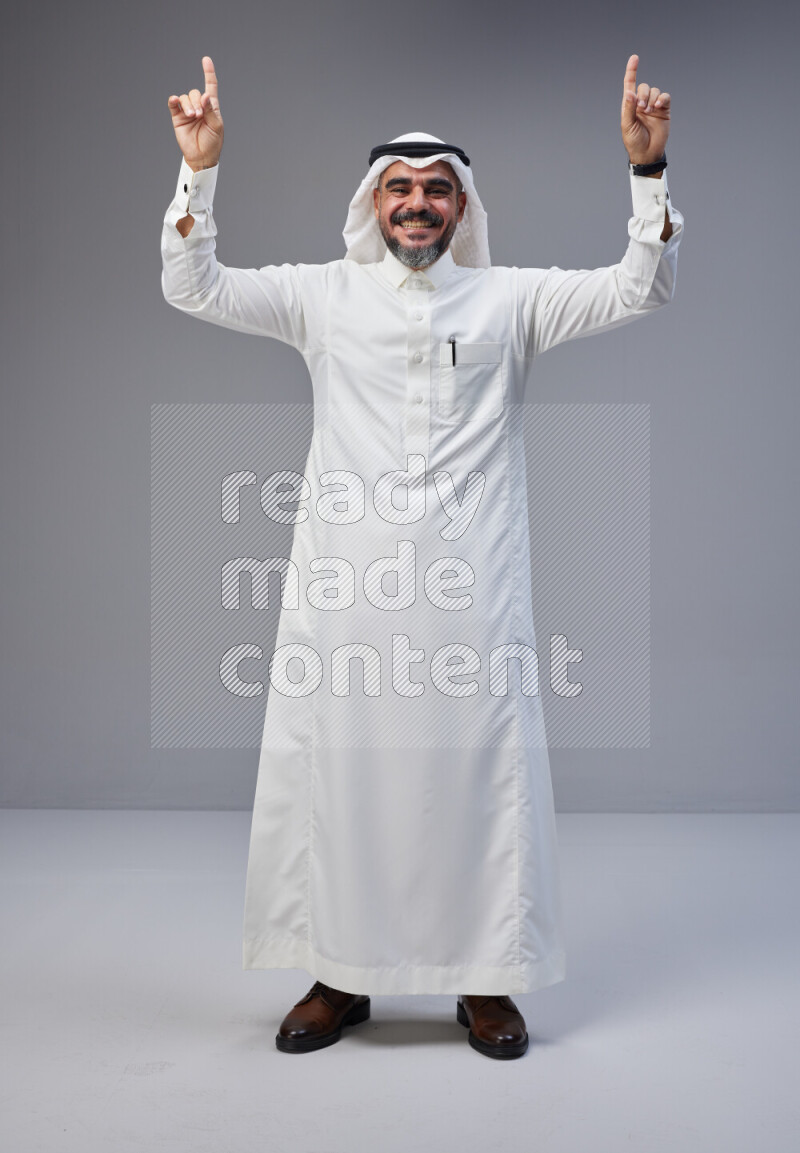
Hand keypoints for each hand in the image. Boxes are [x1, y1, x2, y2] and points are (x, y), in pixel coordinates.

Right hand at [167, 55, 223, 171]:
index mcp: (211, 106)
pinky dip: (174, 100)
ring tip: (193, 116)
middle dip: (197, 102)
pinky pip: (173, 104)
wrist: (201, 157)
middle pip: (195, 92)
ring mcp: (187, 111)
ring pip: (185, 97)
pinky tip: (175, 100)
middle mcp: (199, 106)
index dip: (208, 73)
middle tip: (199, 115)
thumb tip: (206, 95)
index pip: (210, 86)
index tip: (206, 60)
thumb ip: (211, 110)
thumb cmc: (212, 142)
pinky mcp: (178, 117)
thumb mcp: (216, 126)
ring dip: (189, 104)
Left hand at [621, 54, 670, 164]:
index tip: (634, 58)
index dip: (632, 71)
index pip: (630, 84)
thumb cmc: (634, 141)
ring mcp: (653, 106)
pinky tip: (658, 106)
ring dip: (651, 98)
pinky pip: (665, 96)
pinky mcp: (664, 110)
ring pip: (654, 90)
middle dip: (642, 94)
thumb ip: (628, 108)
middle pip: (644, 86)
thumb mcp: (627, 125)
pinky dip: (662, 98)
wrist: (647, 153)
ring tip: (649, 111)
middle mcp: (641, 103)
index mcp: (630, 105)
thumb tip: (629, 92)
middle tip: (641, 108)